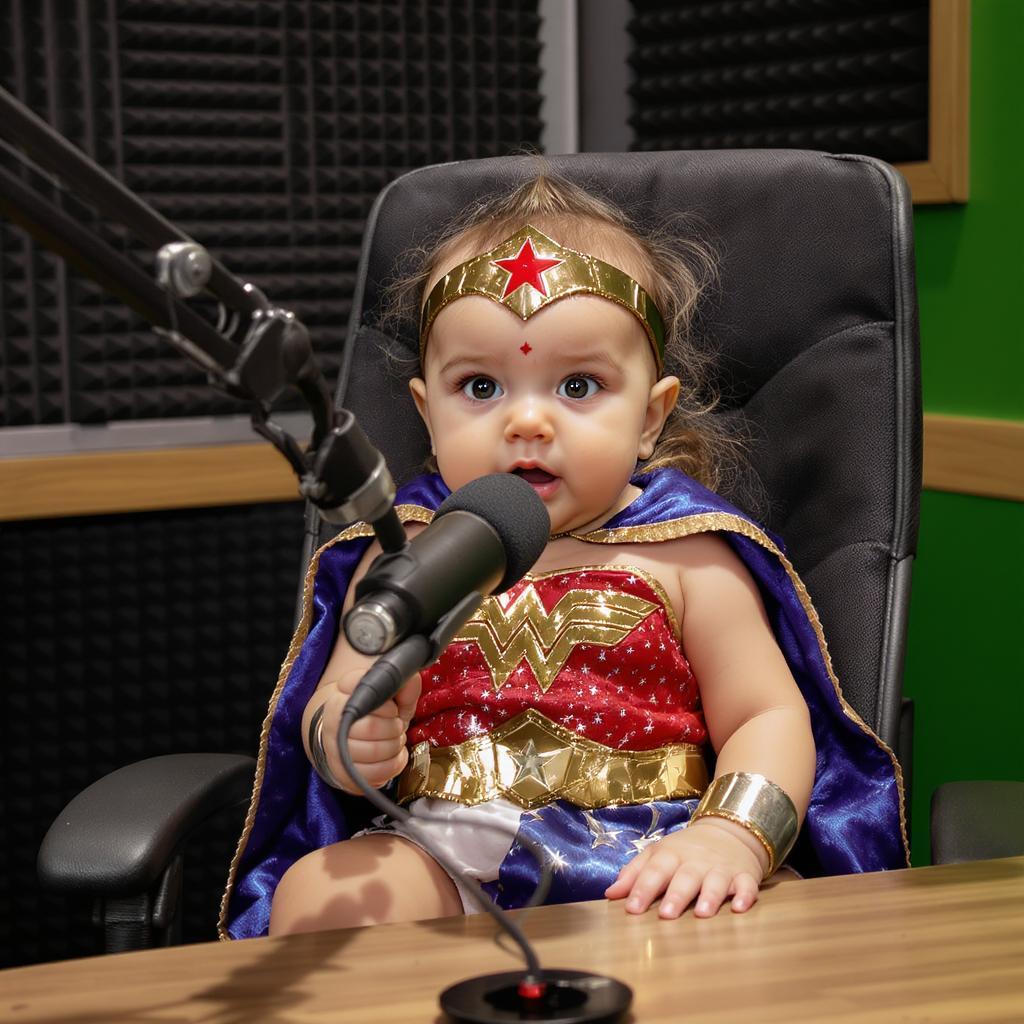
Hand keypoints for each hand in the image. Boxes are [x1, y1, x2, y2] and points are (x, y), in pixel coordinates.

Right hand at [314, 669, 421, 792]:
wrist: (351, 736)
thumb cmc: (376, 713)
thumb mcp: (392, 695)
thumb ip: (404, 686)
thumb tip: (410, 681)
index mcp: (343, 694)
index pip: (365, 695)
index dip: (387, 706)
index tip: (393, 709)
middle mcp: (333, 719)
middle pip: (371, 728)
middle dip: (394, 728)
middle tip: (396, 726)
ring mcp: (334, 747)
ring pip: (373, 752)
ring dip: (394, 747)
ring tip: (394, 740)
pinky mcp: (341, 771)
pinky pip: (374, 773)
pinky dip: (392, 765)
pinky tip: (392, 756)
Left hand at [604, 817, 767, 918]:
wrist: (729, 830)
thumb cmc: (686, 849)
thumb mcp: (658, 853)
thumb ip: (634, 873)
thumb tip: (610, 894)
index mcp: (671, 855)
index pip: (654, 871)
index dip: (642, 889)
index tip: (631, 908)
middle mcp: (696, 861)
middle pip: (685, 877)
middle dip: (676, 895)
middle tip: (666, 915)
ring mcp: (722, 868)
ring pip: (716, 881)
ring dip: (710, 896)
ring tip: (702, 913)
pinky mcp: (745, 875)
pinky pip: (747, 885)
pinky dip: (745, 896)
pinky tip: (739, 907)